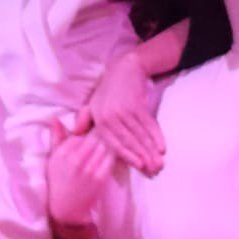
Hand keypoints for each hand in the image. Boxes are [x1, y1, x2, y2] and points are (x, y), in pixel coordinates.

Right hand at [46, 118, 114, 229]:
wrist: (66, 208)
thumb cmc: (58, 180)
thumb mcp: (54, 158)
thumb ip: (57, 137)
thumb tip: (55, 117)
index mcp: (64, 151)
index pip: (83, 129)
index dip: (94, 123)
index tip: (101, 119)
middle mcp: (76, 158)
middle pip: (97, 135)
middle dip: (106, 128)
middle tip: (114, 122)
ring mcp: (89, 168)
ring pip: (106, 145)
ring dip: (113, 137)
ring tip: (119, 132)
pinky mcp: (99, 178)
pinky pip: (111, 158)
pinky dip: (116, 150)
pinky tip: (120, 147)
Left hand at [78, 49, 165, 175]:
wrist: (124, 68)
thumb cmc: (108, 89)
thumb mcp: (93, 104)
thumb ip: (85, 120)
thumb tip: (76, 134)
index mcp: (100, 119)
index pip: (114, 143)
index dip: (128, 156)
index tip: (139, 166)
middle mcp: (111, 116)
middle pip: (130, 141)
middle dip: (144, 157)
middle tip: (155, 170)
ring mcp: (125, 109)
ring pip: (141, 134)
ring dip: (151, 150)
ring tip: (160, 163)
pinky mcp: (137, 104)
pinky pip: (149, 123)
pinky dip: (157, 135)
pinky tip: (162, 146)